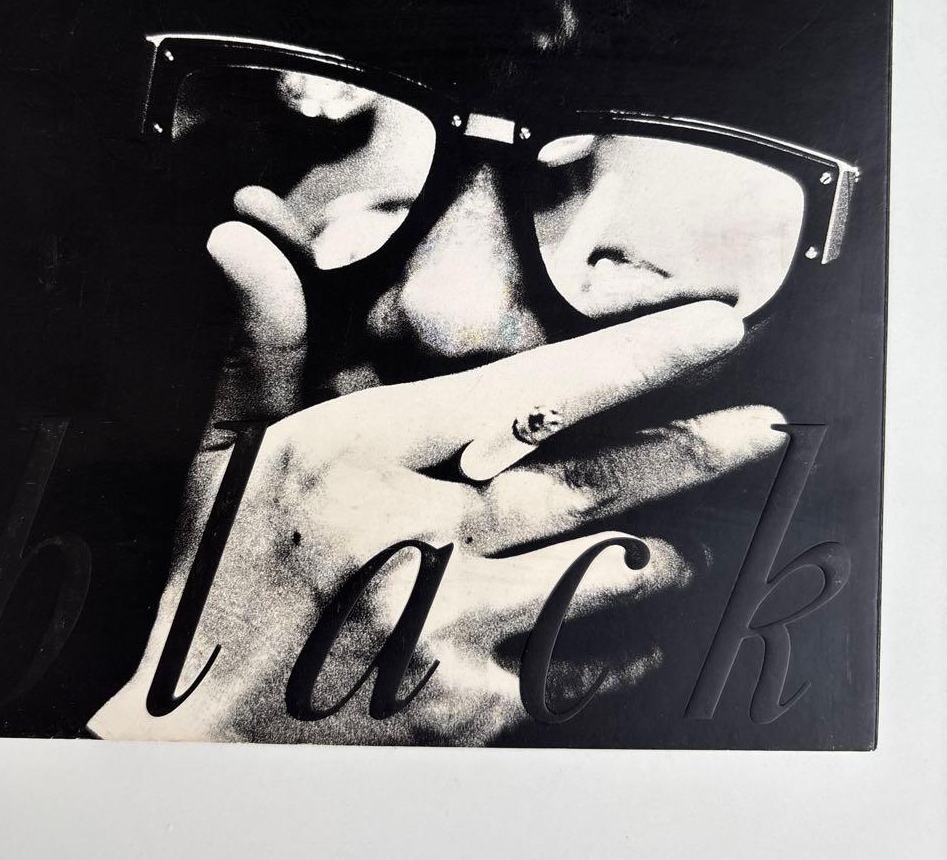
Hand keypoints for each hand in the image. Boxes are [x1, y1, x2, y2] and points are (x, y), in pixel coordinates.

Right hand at [89, 223, 785, 743]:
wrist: (205, 730)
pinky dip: (619, 642)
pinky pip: (577, 667)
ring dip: (663, 553)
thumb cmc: (222, 574)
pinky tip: (639, 628)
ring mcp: (446, 630)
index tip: (713, 331)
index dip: (633, 358)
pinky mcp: (464, 707)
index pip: (522, 393)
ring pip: (599, 579)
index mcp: (361, 458)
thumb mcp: (229, 445)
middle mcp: (414, 538)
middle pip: (587, 487)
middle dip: (690, 452)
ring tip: (702, 532)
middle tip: (762, 428)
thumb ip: (261, 338)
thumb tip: (239, 237)